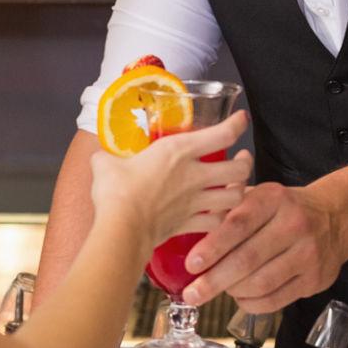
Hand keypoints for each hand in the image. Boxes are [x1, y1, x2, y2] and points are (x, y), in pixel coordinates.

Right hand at [88, 111, 251, 247]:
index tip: (239, 119)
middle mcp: (194, 175)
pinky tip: (216, 215)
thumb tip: (101, 158)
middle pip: (239, 169)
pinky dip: (220, 220)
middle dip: (245, 163)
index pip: (222, 133)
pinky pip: (216, 222)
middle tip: (241, 159)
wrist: (121, 228)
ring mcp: (195, 202)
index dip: (237, 124)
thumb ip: (109, 157)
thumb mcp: (107, 164)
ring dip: (238, 191)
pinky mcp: (190, 224)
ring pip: (235, 197)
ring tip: (234, 187)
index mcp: (178, 151)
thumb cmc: (116, 192)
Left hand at [177, 181, 347, 311]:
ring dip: (232, 291)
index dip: (213, 246)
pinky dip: (251, 303)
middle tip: (192, 293)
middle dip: (215, 280)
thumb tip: (190, 226)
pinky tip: (239, 297)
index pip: (239, 224)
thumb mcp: (258, 196)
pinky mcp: (315, 279)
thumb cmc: (283, 209)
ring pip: (261, 283)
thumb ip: (226, 208)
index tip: (192, 264)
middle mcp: (295, 224)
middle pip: (248, 259)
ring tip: (216, 290)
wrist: (335, 218)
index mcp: (274, 199)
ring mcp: (308, 254)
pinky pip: (275, 299)